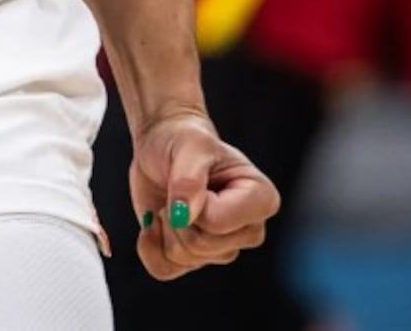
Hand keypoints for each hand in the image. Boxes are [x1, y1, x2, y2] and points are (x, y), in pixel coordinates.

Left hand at [127, 108, 278, 280]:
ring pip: (184, 259)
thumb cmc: (184, 139)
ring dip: (164, 228)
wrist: (162, 145)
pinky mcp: (195, 258)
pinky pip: (165, 270)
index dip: (194, 202)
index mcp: (261, 199)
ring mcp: (222, 248)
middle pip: (201, 246)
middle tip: (177, 190)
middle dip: (177, 217)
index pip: (218, 222)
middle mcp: (248, 229)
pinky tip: (154, 223)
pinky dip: (149, 247)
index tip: (195, 179)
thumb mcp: (190, 146)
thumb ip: (188, 179)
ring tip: (171, 201)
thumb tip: (183, 216)